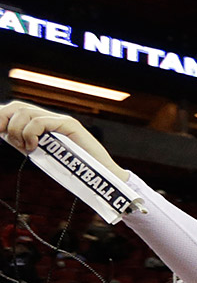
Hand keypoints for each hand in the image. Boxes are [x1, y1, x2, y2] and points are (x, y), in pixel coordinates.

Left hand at [0, 101, 125, 177]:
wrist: (101, 177)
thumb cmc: (74, 170)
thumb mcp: (42, 155)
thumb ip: (27, 144)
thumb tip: (4, 135)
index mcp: (44, 123)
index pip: (16, 110)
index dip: (1, 117)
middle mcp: (51, 118)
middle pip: (16, 106)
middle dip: (3, 120)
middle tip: (7, 138)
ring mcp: (60, 120)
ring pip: (25, 112)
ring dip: (17, 131)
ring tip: (25, 148)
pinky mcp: (68, 125)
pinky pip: (39, 122)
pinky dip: (30, 134)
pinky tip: (33, 147)